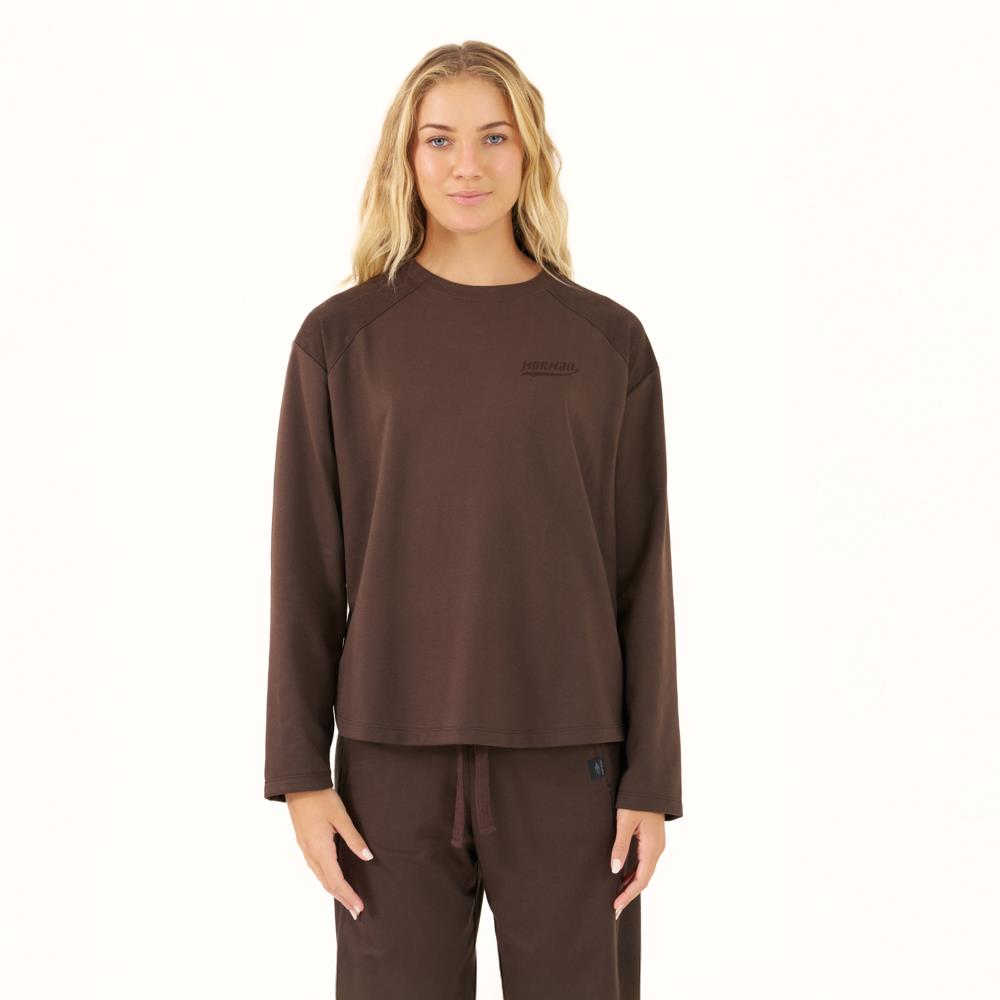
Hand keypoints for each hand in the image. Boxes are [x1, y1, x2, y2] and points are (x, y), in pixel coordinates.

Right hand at [286, 788, 373, 919]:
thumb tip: (368, 857)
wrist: (299, 786)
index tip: (359, 907)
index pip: (336, 880)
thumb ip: (354, 839)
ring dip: (334, 891)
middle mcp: (311, 854)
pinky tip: (333, 880)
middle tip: (356, 911)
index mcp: (320, 849)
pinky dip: (327, 880)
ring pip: (321, 878)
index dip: (348, 895)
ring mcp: (306, 850)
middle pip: (328, 884)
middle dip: (342, 898)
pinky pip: (316, 869)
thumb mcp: (341, 817)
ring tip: (347, 900)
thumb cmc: (321, 799)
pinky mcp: (305, 844)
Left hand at [609, 808, 664, 918]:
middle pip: (644, 878)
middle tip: (615, 907)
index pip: (641, 879)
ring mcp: (656, 844)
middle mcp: (657, 849)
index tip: (616, 905)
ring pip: (645, 871)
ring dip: (632, 884)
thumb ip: (620, 846)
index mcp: (652, 847)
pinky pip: (645, 862)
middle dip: (630, 893)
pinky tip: (625, 875)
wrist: (650, 784)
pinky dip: (635, 872)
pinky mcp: (653, 839)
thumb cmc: (636, 800)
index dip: (628, 894)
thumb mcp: (625, 822)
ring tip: (617, 895)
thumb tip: (615, 870)